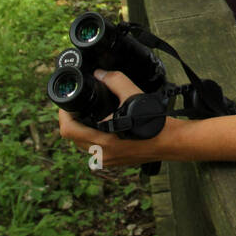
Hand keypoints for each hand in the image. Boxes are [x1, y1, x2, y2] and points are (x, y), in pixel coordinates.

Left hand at [55, 69, 184, 166]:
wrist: (172, 142)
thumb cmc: (154, 122)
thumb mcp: (133, 96)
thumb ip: (115, 80)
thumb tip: (100, 73)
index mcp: (102, 140)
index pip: (68, 130)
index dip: (63, 115)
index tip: (67, 104)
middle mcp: (102, 154)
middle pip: (73, 138)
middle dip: (72, 122)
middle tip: (77, 107)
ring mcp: (108, 160)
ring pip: (83, 146)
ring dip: (82, 132)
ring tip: (89, 116)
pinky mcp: (116, 162)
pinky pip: (95, 152)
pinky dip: (94, 139)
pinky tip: (104, 128)